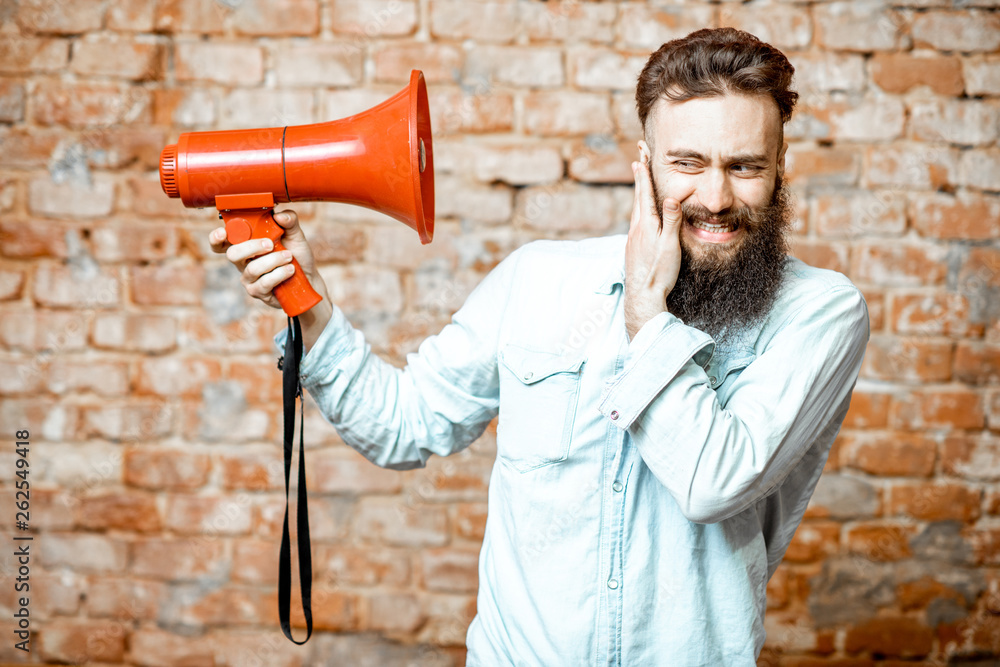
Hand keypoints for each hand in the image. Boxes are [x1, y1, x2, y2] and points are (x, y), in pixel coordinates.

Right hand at [210, 209, 332, 350]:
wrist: (309, 279)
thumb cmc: (297, 256)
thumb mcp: (295, 235)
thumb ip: (289, 221)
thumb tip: (279, 215)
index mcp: (245, 244)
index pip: (222, 241)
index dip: (216, 237)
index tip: (223, 232)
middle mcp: (243, 261)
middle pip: (232, 254)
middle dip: (252, 247)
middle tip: (270, 244)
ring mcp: (249, 278)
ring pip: (252, 268)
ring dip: (273, 260)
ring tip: (289, 257)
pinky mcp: (257, 292)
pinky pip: (264, 283)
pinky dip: (279, 274)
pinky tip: (290, 270)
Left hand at [624, 149, 683, 340]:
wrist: (642, 296)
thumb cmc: (659, 272)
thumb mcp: (670, 245)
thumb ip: (671, 220)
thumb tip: (672, 196)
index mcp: (645, 224)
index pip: (644, 191)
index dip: (643, 171)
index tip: (640, 153)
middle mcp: (636, 227)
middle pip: (638, 195)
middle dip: (639, 175)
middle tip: (638, 156)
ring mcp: (633, 237)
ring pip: (636, 208)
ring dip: (639, 190)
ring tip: (639, 177)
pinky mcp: (634, 247)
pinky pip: (637, 219)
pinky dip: (640, 207)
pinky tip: (642, 212)